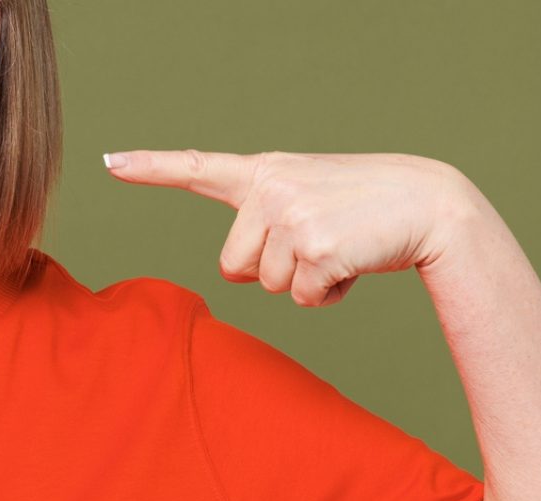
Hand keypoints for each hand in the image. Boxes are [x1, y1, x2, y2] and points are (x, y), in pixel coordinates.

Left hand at [104, 150, 483, 306]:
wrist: (430, 205)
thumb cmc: (365, 209)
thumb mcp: (306, 196)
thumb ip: (265, 218)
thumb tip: (238, 270)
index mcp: (264, 173)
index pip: (197, 167)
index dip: (151, 168)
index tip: (111, 163)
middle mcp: (270, 188)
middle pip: (234, 267)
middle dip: (273, 270)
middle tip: (318, 241)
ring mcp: (292, 216)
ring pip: (268, 286)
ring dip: (304, 282)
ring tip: (340, 247)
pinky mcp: (316, 248)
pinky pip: (302, 298)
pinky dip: (329, 294)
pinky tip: (353, 262)